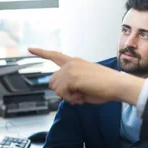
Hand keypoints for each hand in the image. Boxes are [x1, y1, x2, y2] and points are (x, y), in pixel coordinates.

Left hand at [28, 48, 142, 104]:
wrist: (117, 84)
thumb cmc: (106, 86)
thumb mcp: (84, 85)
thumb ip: (72, 86)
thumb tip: (65, 95)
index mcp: (75, 62)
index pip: (55, 55)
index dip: (41, 52)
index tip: (30, 49)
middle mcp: (71, 63)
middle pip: (52, 81)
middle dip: (62, 92)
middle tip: (78, 96)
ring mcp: (71, 69)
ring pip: (55, 88)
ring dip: (67, 96)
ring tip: (81, 96)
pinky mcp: (72, 77)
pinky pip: (62, 93)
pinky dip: (71, 99)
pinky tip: (81, 97)